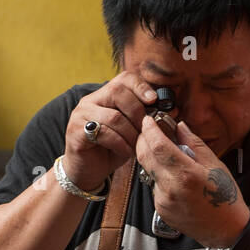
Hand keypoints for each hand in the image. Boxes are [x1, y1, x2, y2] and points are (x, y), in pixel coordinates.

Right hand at [62, 72, 157, 189]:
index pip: (123, 78)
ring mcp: (81, 115)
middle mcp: (91, 101)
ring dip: (131, 133)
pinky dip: (119, 143)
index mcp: (105, 96)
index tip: (153, 99)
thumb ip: (146, 118)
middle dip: (138, 112)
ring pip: (113, 116)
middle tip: (146, 129)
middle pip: (117, 92)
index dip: (141, 86)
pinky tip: (125, 151)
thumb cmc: (112, 149)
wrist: (88, 171)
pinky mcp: (76, 131)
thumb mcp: (132, 131)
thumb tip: (173, 110)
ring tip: (136, 145)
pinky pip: (103, 133)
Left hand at [135, 117, 249, 248]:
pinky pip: (154, 186)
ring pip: (148, 171)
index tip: (149, 120)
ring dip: (153, 159)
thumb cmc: (226, 198)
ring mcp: (163, 201)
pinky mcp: (160, 209)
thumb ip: (194, 144)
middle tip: (149, 131)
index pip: (158, 145)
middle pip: (144, 157)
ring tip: (171, 158)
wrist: (227, 231)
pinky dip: (160, 177)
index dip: (150, 129)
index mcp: (186, 175)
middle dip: (143, 140)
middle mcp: (170, 189)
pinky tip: (175, 179)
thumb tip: (179, 126)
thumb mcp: (215, 166)